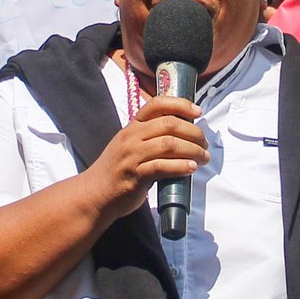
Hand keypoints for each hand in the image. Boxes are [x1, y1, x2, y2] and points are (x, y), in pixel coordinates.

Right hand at [89, 93, 207, 222]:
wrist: (94, 194)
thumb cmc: (118, 170)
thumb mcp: (130, 145)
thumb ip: (151, 137)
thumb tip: (184, 134)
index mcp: (132, 126)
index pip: (156, 104)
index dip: (180, 104)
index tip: (198, 112)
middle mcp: (131, 137)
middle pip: (169, 124)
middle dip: (193, 132)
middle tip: (205, 144)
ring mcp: (132, 155)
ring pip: (169, 144)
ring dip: (193, 150)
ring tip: (203, 158)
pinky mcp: (134, 175)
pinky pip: (162, 166)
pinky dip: (180, 166)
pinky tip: (191, 168)